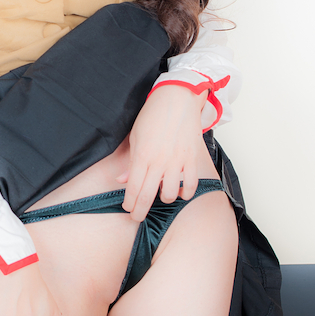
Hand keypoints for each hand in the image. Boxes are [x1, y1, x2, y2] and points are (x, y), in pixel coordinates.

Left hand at [117, 84, 207, 222]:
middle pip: (148, 196)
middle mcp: (159, 161)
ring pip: (170, 194)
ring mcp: (177, 161)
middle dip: (140, 211)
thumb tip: (122, 180)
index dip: (130, 203)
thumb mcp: (135, 137)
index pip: (133, 188)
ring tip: (160, 195)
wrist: (176, 99)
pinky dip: (186, 193)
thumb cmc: (153, 115)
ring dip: (164, 199)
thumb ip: (130, 162)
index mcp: (142, 156)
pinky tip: (181, 192)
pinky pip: (191, 184)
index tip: (128, 208)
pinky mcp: (192, 158)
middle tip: (138, 216)